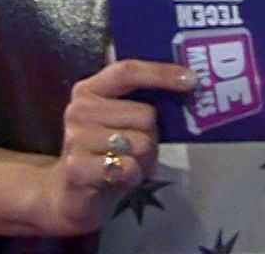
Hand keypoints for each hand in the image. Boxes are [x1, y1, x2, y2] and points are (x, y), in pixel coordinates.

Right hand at [39, 59, 194, 235]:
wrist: (72, 194)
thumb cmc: (107, 152)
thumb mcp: (121, 122)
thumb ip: (142, 104)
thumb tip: (186, 88)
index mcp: (89, 89)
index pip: (127, 71)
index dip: (161, 73)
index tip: (192, 80)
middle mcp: (79, 109)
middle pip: (145, 114)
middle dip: (153, 136)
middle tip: (141, 149)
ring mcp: (76, 138)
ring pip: (141, 143)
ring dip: (145, 159)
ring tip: (128, 164)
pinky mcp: (78, 167)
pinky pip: (129, 167)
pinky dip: (134, 176)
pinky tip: (120, 178)